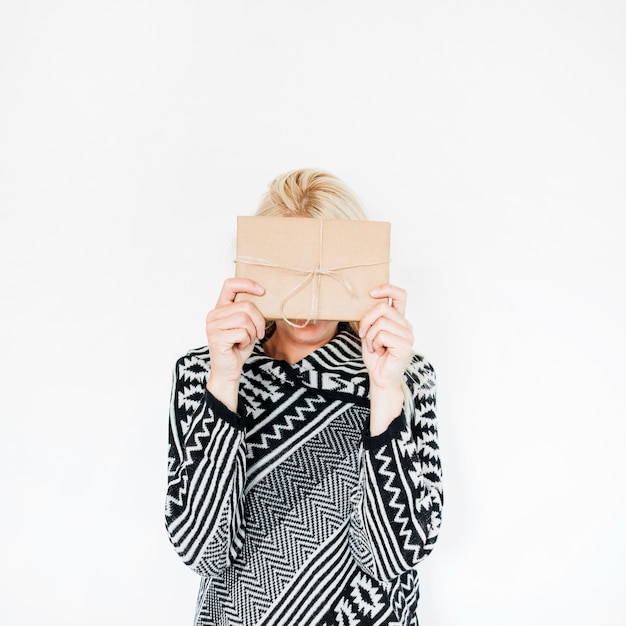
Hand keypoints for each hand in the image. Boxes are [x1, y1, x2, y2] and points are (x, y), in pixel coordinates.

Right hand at [205, 278, 265, 410]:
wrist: (228, 371)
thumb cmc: (237, 348)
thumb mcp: (246, 325)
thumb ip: (248, 311)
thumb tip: (262, 296)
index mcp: (220, 308)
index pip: (230, 285)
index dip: (247, 284)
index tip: (262, 291)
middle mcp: (213, 315)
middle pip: (246, 305)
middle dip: (258, 321)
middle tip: (258, 333)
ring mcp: (213, 326)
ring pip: (245, 318)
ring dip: (252, 332)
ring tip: (246, 340)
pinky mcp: (216, 337)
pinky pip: (243, 332)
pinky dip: (247, 341)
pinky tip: (240, 346)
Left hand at [359, 284, 413, 433]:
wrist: (380, 379)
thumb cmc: (376, 357)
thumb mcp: (370, 332)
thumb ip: (372, 318)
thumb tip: (370, 302)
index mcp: (399, 320)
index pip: (400, 295)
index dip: (387, 289)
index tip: (372, 292)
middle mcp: (406, 326)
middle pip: (383, 308)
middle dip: (366, 320)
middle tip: (364, 335)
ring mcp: (408, 335)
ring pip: (380, 322)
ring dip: (370, 336)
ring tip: (374, 347)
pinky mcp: (405, 345)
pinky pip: (382, 335)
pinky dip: (374, 343)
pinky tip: (379, 352)